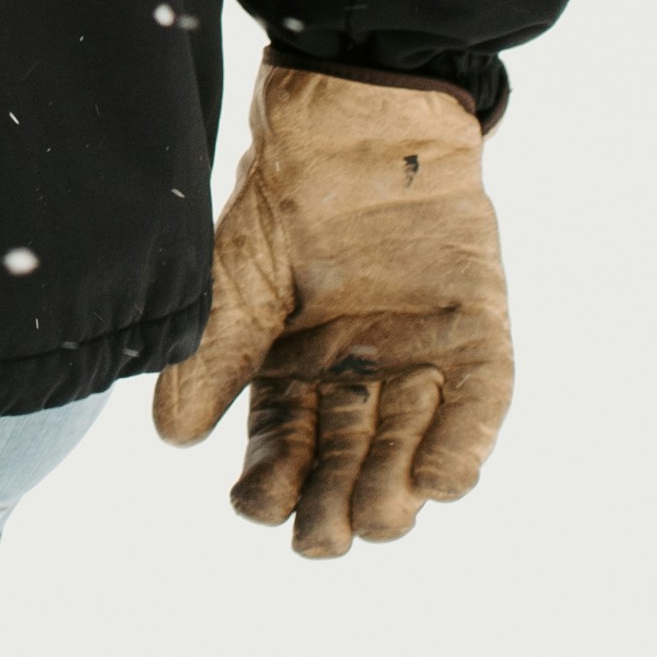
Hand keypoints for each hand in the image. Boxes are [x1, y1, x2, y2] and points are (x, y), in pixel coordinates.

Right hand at [153, 60, 514, 557]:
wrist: (359, 121)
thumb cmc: (288, 194)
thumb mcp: (236, 281)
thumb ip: (214, 358)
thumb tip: (175, 440)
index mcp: (294, 373)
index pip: (284, 455)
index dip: (272, 489)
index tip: (257, 505)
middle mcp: (358, 378)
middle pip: (349, 470)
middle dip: (334, 510)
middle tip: (323, 535)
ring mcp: (421, 359)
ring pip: (410, 449)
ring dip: (395, 492)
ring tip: (378, 515)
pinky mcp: (478, 336)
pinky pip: (480, 405)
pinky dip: (464, 446)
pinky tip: (441, 484)